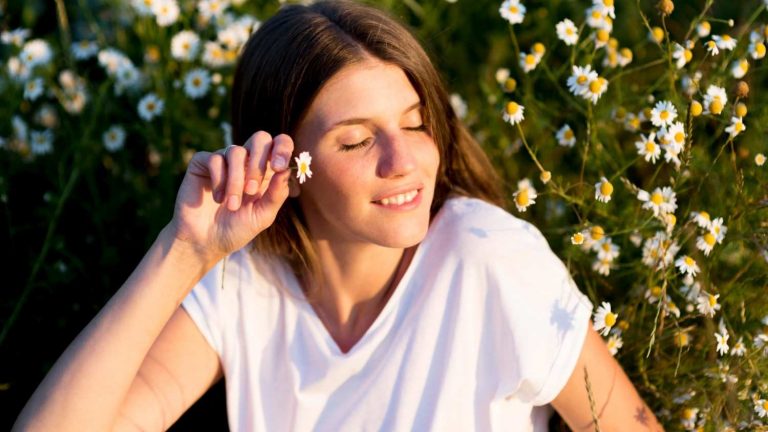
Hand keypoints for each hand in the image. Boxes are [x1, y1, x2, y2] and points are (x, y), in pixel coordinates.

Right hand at [167, 131, 293, 260]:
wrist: (205, 241)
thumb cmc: (237, 229)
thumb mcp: (263, 216)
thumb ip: (277, 194)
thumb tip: (286, 170)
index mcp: (266, 171)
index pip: (280, 144)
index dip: (283, 148)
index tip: (279, 167)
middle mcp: (247, 161)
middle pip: (260, 138)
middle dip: (258, 163)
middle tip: (252, 190)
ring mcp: (224, 160)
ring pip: (236, 152)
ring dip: (236, 181)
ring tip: (231, 205)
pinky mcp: (203, 163)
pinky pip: (215, 159)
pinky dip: (218, 180)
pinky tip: (217, 198)